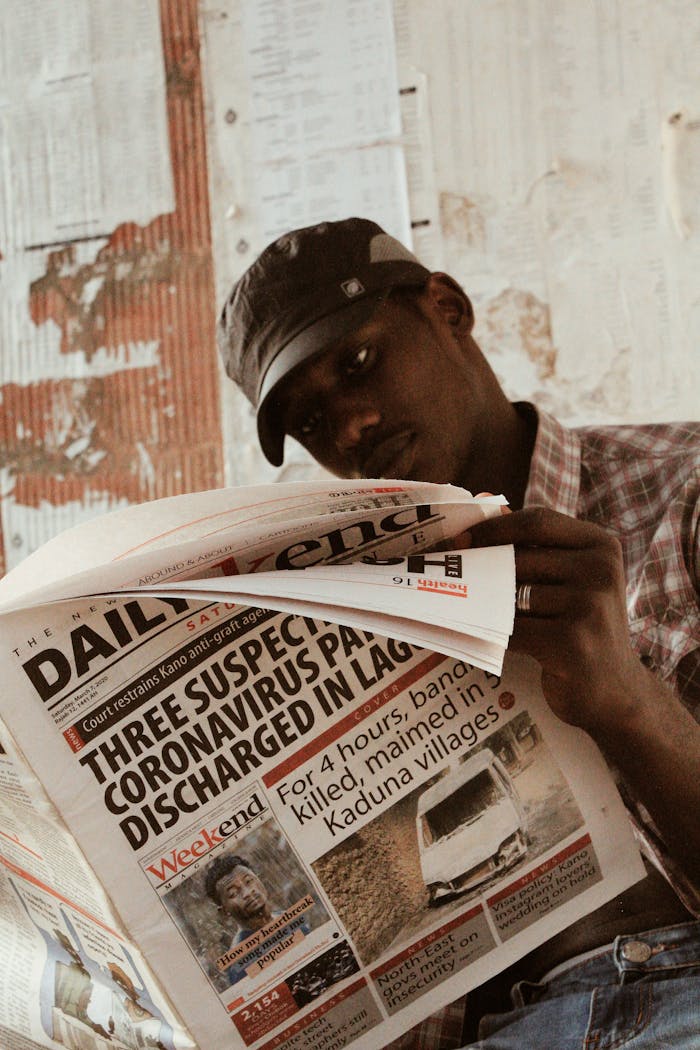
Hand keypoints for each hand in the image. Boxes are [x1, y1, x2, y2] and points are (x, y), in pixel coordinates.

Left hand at [467, 507, 649, 739]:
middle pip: (520, 558)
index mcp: (601, 546)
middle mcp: (601, 570)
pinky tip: (486, 637)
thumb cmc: (583, 627)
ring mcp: (590, 606)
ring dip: (487, 604)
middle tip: (449, 574)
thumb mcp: (572, 580)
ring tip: (468, 607)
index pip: (537, 521)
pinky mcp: (573, 642)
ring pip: (513, 595)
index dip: (494, 527)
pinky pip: (514, 630)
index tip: (461, 538)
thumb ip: (535, 543)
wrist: (616, 692)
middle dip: (482, 567)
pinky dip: (495, 633)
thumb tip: (483, 499)